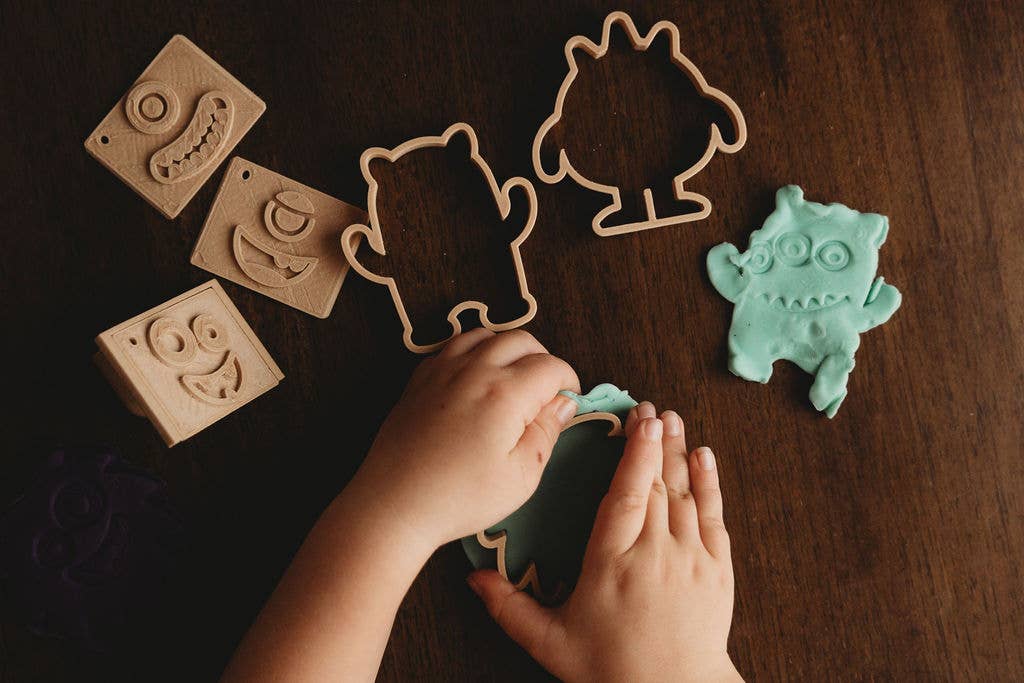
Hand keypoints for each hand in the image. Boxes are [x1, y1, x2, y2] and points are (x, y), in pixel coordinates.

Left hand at [349, 328, 579, 549]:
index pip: (551, 367)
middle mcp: (474, 370)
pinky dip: (474, 350)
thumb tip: (565, 403)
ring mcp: (442, 370)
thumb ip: (546, 433)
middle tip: (546, 391)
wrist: (394, 503)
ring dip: (508, 348)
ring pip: (486, 335)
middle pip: (521, 340)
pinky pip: (454, 345)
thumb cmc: (459, 497)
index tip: (569, 401)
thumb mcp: (520, 477)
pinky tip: (476, 377)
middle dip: (543, 359)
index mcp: (504, 393)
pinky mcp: (420, 379)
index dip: (568, 382)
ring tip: (513, 378)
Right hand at [468, 403, 741, 682]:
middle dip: (656, 441)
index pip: (628, 493)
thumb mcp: (550, 642)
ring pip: (687, 493)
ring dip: (681, 453)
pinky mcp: (718, 572)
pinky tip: (705, 458)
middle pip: (659, 483)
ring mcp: (692, 560)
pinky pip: (716, 517)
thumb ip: (509, 607)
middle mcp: (656, 553)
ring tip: (676, 421)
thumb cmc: (611, 669)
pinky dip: (711, 484)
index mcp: (613, 562)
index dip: (634, 452)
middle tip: (653, 409)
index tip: (639, 419)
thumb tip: (472, 577)